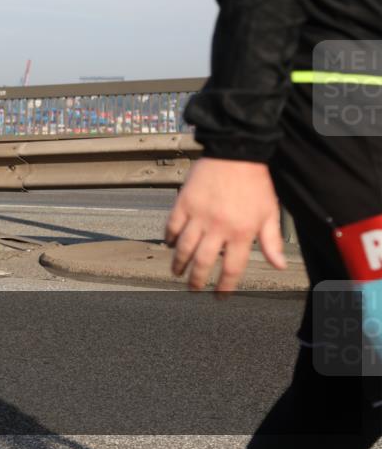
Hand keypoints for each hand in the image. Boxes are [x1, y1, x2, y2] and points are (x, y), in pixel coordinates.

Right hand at [165, 158, 286, 292]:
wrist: (236, 152)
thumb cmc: (255, 181)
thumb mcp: (270, 212)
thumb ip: (272, 241)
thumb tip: (279, 265)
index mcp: (242, 232)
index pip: (232, 267)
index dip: (225, 286)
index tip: (219, 296)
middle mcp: (219, 227)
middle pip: (203, 262)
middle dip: (197, 280)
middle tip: (193, 288)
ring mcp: (199, 215)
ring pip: (185, 247)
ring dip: (179, 263)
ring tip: (177, 272)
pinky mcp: (184, 202)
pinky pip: (173, 225)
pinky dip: (170, 237)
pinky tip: (170, 244)